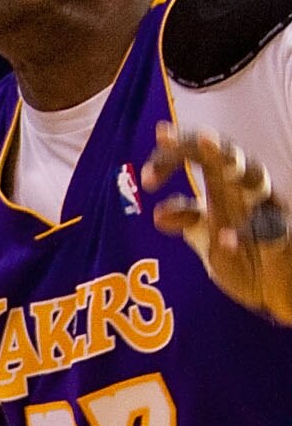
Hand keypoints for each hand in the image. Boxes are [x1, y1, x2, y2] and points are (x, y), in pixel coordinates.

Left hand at [144, 124, 291, 326]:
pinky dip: (250, 231)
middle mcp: (243, 186)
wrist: (273, 284)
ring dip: (234, 163)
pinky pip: (268, 226)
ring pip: (254, 174)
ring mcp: (265, 205)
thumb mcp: (205, 235)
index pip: (194, 155)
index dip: (170, 156)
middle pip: (222, 154)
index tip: (147, 177)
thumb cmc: (240, 252)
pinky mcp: (282, 231)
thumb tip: (160, 215)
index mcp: (220, 182)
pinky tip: (227, 240)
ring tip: (217, 156)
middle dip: (198, 145)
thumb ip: (185, 218)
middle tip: (168, 141)